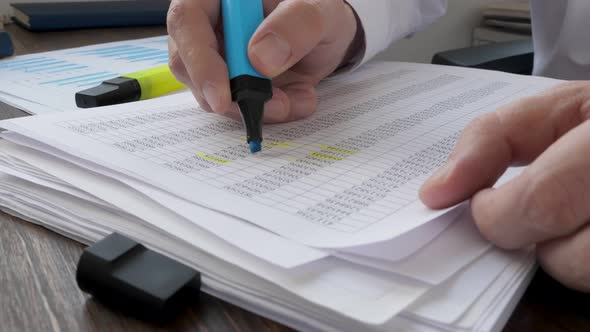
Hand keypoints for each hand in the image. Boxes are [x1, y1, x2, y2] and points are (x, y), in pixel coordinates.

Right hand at [167, 0, 360, 122]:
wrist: (329, 32)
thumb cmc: (318, 10)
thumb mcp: (319, 10)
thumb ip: (294, 26)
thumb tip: (258, 59)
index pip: (187, 21)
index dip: (199, 61)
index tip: (221, 97)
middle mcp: (209, 24)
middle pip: (189, 65)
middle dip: (232, 95)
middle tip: (276, 105)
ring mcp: (217, 56)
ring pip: (212, 94)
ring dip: (255, 107)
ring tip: (296, 100)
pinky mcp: (231, 83)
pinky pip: (237, 107)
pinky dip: (268, 112)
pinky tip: (298, 99)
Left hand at [420, 82, 589, 291]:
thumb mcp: (558, 108)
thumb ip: (491, 140)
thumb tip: (434, 193)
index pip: (542, 201)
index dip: (498, 214)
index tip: (482, 204)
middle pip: (571, 256)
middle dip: (533, 238)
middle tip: (528, 212)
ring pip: (589, 276)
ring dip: (567, 256)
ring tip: (574, 217)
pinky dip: (586, 261)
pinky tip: (585, 227)